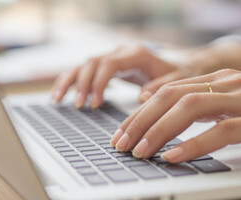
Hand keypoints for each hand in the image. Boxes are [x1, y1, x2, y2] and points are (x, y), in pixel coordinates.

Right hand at [51, 45, 183, 108]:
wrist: (182, 65)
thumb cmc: (180, 74)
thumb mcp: (176, 81)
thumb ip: (160, 87)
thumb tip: (142, 97)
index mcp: (136, 54)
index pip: (109, 64)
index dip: (99, 83)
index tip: (95, 103)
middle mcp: (121, 53)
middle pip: (92, 62)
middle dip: (82, 84)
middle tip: (80, 106)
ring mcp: (113, 58)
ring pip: (84, 64)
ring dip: (70, 81)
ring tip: (58, 100)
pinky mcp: (108, 66)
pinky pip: (84, 71)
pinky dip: (70, 81)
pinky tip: (60, 95)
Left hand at [110, 69, 240, 162]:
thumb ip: (213, 109)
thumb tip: (179, 125)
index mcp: (222, 80)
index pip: (170, 90)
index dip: (141, 111)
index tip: (124, 131)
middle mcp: (229, 84)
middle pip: (171, 97)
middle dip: (139, 121)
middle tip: (120, 143)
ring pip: (189, 110)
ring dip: (157, 132)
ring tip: (139, 152)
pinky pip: (221, 131)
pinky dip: (193, 144)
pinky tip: (173, 156)